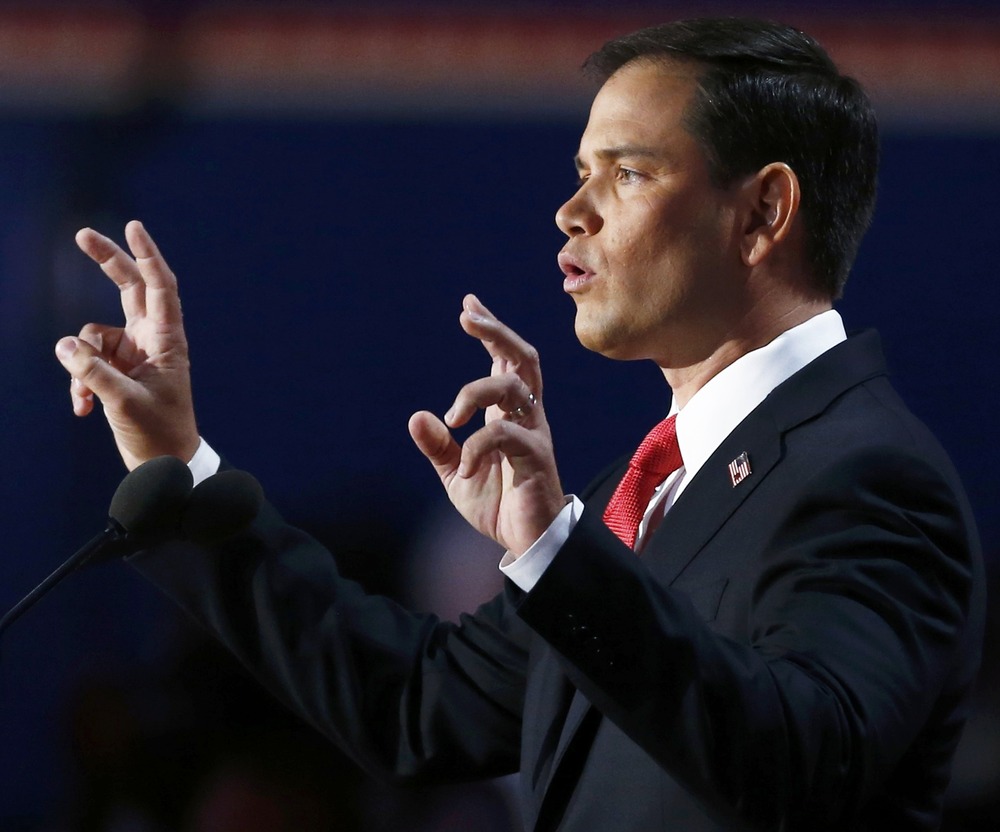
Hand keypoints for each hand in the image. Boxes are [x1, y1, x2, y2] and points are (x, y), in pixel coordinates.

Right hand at [54, 220, 199, 469]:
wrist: (166, 464)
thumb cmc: (159, 434)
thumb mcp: (124, 402)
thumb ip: (93, 373)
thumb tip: (64, 345)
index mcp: (166, 340)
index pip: (160, 288)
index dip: (148, 256)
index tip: (133, 227)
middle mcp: (151, 340)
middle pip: (129, 289)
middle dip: (107, 262)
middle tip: (82, 234)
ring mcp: (132, 353)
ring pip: (93, 335)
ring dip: (80, 363)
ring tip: (87, 397)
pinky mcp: (117, 370)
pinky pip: (86, 361)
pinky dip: (79, 381)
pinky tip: (83, 408)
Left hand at [409, 295, 565, 556]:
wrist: (529, 541)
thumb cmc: (499, 503)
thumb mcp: (457, 473)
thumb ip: (440, 447)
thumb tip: (417, 417)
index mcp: (508, 414)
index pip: (504, 360)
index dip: (490, 330)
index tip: (468, 304)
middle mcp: (525, 416)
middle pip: (522, 358)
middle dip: (497, 332)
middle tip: (467, 318)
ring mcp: (533, 434)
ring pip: (514, 387)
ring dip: (475, 391)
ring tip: (453, 417)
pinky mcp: (535, 458)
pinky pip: (506, 435)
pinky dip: (477, 446)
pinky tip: (466, 467)